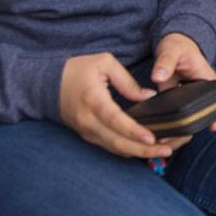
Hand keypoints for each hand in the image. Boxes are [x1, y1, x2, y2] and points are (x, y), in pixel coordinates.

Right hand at [59, 51, 189, 160]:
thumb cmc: (76, 69)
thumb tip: (148, 97)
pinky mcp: (88, 136)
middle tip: (168, 148)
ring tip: (164, 149)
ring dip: (140, 153)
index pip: (115, 120)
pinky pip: (111, 147)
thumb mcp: (104, 63)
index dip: (134, 131)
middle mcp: (89, 121)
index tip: (152, 137)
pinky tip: (146, 148)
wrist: (46, 84)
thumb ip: (127, 81)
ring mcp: (87, 131)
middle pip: (118, 143)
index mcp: (93, 100)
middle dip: (145, 149)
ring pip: (116, 149)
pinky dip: (130, 149)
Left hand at [150, 31, 215, 132]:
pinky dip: (168, 119)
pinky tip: (161, 127)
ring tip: (169, 135)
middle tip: (180, 134)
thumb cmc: (177, 45)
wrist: (170, 45)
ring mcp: (187, 96)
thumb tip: (158, 76)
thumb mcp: (172, 51)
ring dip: (179, 124)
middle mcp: (200, 90)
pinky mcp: (174, 98)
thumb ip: (165, 63)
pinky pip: (174, 112)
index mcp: (207, 79)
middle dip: (192, 124)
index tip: (212, 126)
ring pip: (187, 115)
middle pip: (201, 111)